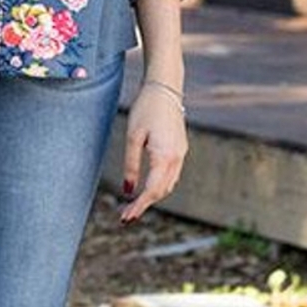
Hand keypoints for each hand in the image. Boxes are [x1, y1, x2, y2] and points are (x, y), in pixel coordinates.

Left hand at [119, 83, 187, 222]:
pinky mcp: (181, 148)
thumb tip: (128, 190)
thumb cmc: (145, 109)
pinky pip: (172, 174)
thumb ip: (131, 165)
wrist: (165, 89)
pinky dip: (160, 184)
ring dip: (153, 196)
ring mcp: (181, 154)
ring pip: (168, 184)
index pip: (151, 190)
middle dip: (144, 205)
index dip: (139, 206)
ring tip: (134, 204)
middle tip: (126, 216)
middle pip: (161, 191)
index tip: (125, 218)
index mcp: (165, 156)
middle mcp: (177, 158)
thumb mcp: (133, 136)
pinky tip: (148, 186)